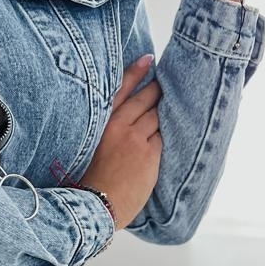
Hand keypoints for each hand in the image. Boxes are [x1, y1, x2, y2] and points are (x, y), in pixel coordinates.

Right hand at [78, 56, 162, 230]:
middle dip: (157, 91)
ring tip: (175, 107)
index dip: (134, 73)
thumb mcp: (86, 153)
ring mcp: (136, 139)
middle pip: (144, 100)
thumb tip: (122, 130)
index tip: (147, 59)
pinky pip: (164, 137)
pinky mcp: (150, 154)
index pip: (120, 91)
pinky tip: (178, 129)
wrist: (96, 206)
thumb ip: (104, 137)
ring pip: (156, 118)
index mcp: (100, 126)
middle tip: (165, 84)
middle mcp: (118, 127)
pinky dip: (169, 133)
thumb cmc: (87, 185)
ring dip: (165, 112)